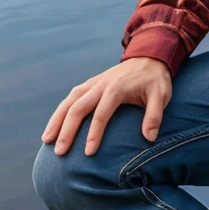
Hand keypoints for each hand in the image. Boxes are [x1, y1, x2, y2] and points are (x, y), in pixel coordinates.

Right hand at [41, 58, 172, 156]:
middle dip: (67, 131)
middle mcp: (100, 85)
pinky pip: (71, 97)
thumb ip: (155, 115)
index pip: (101, 114)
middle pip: (77, 108)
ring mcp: (93, 83)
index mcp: (116, 89)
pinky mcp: (90, 84)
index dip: (94, 134)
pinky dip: (60, 111)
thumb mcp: (162, 95)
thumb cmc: (155, 80)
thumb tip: (149, 138)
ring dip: (56, 120)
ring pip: (68, 101)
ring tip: (46, 140)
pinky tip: (54, 126)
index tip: (88, 153)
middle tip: (59, 152)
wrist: (148, 56)